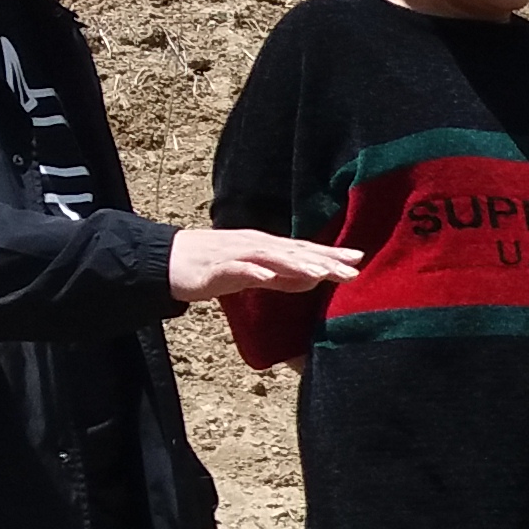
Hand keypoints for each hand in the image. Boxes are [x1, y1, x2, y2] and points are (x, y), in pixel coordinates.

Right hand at [171, 227, 361, 304]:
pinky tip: (269, 275)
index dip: (331, 254)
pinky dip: (254, 270)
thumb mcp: (256, 274)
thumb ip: (284, 279)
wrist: (169, 260)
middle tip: (352, 269)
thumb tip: (313, 283)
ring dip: (297, 264)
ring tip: (320, 273)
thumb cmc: (215, 267)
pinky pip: (238, 268)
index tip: (358, 259)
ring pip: (272, 257)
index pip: (304, 250)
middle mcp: (256, 245)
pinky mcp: (217, 267)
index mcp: (267, 247)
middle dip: (324, 261)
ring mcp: (237, 253)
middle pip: (295, 252)